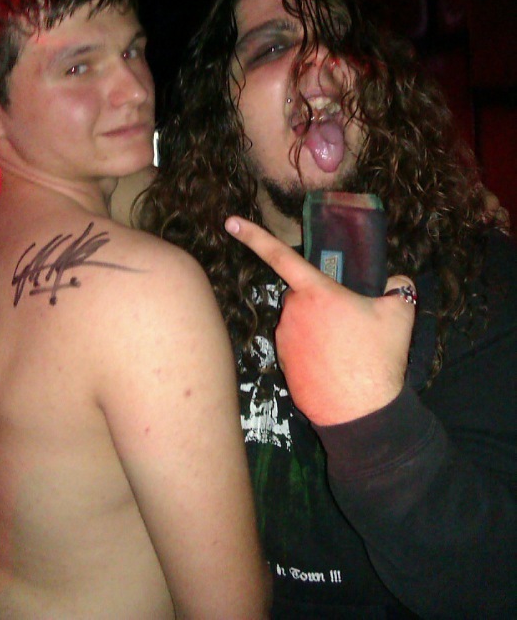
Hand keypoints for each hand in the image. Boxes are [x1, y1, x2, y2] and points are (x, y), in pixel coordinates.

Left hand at [225, 216, 416, 424]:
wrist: (361, 411)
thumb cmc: (378, 358)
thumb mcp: (400, 313)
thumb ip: (398, 285)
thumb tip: (394, 281)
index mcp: (316, 292)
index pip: (280, 255)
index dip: (253, 235)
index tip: (230, 221)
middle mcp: (293, 312)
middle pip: (302, 294)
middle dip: (321, 300)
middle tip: (350, 320)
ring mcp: (285, 340)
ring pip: (299, 320)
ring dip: (316, 326)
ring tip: (345, 347)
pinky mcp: (284, 364)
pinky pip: (297, 345)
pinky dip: (312, 350)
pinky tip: (333, 364)